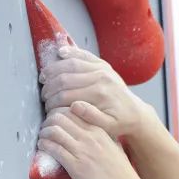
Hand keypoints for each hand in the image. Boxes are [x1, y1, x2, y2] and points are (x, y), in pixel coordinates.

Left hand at [37, 105, 148, 178]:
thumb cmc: (122, 174)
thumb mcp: (115, 147)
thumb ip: (102, 136)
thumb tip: (88, 131)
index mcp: (100, 130)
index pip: (73, 110)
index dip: (60, 113)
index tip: (56, 121)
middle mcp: (91, 137)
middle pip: (60, 117)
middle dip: (48, 121)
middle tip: (46, 129)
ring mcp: (82, 151)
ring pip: (53, 130)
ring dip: (43, 133)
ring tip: (43, 138)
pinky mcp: (75, 166)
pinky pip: (53, 148)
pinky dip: (44, 145)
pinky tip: (44, 148)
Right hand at [39, 46, 156, 138]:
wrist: (135, 112)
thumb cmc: (120, 121)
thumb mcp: (108, 126)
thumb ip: (92, 117)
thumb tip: (74, 106)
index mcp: (100, 93)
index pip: (67, 94)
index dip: (53, 101)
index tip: (47, 108)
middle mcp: (101, 77)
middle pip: (65, 78)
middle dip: (50, 87)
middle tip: (43, 96)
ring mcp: (102, 68)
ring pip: (70, 63)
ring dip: (53, 70)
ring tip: (43, 79)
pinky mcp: (102, 63)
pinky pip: (82, 54)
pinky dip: (69, 52)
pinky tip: (59, 53)